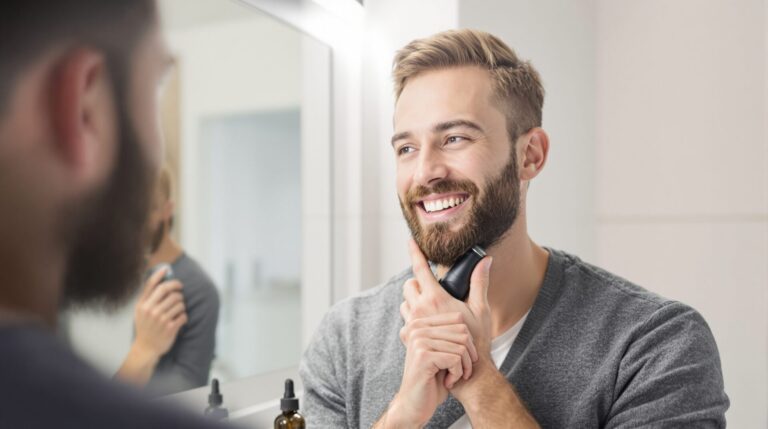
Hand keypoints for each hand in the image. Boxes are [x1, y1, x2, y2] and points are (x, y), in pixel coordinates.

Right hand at [133, 267, 186, 358]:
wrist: (146, 349)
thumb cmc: (145, 328)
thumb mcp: (140, 312)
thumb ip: (148, 297)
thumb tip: (161, 279)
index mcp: (142, 305)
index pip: (152, 284)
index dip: (161, 274)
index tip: (167, 269)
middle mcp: (151, 310)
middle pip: (169, 290)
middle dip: (178, 289)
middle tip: (180, 291)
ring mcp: (161, 319)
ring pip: (180, 302)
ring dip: (181, 306)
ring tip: (177, 311)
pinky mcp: (170, 327)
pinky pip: (184, 315)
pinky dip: (184, 317)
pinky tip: (179, 321)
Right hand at [388, 312, 479, 426]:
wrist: (414, 405)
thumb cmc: (432, 380)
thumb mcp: (442, 353)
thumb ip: (451, 335)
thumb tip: (469, 321)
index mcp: (420, 324)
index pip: (458, 319)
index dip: (468, 339)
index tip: (462, 358)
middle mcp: (417, 328)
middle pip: (462, 331)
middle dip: (469, 354)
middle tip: (462, 370)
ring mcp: (419, 341)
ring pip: (461, 347)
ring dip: (464, 366)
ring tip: (454, 377)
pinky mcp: (423, 356)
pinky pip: (456, 359)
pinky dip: (457, 374)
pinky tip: (448, 382)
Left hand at [400, 239, 492, 361]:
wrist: (466, 372)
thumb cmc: (477, 340)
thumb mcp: (481, 309)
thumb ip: (480, 283)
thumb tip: (486, 260)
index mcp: (435, 299)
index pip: (420, 269)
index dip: (415, 252)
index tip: (410, 240)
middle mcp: (419, 309)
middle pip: (408, 285)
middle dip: (416, 282)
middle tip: (429, 287)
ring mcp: (412, 323)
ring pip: (404, 303)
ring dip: (413, 301)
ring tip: (429, 309)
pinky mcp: (409, 337)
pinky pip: (405, 321)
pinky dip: (413, 318)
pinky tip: (427, 325)